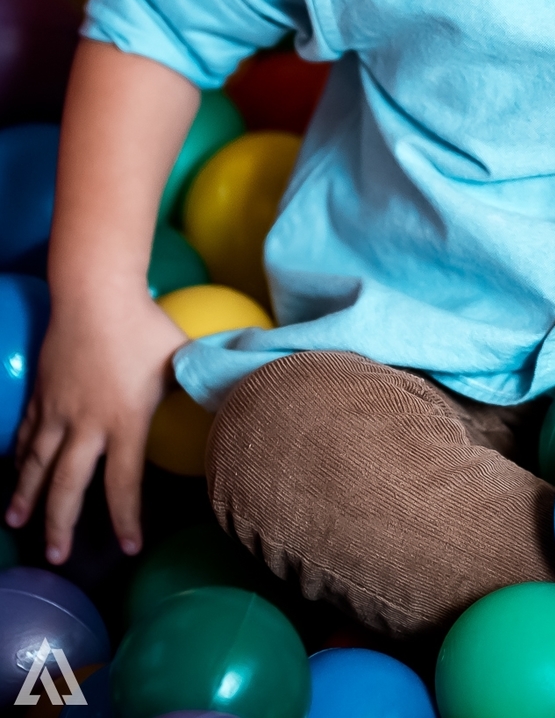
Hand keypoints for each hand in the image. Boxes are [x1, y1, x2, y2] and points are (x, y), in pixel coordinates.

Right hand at [5, 286, 187, 563]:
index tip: (128, 548)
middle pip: (68, 485)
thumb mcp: (181, 355)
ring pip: (36, 464)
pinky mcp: (42, 392)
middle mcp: (86, 424)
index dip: (126, 518)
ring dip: (27, 497)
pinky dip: (18, 457)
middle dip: (61, 525)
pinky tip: (16, 472)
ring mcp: (58, 409)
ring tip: (17, 524)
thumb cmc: (144, 324)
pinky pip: (26, 433)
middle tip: (57, 558)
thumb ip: (203, 378)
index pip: (123, 482)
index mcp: (124, 421)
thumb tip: (237, 387)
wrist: (94, 292)